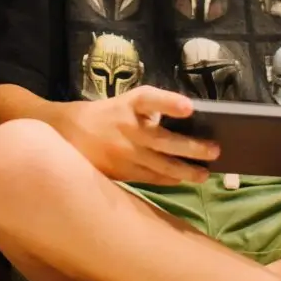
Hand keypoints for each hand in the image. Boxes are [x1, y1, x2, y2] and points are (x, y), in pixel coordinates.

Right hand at [60, 86, 219, 184]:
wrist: (65, 132)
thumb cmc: (104, 115)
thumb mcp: (124, 104)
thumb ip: (149, 113)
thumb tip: (186, 123)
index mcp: (128, 104)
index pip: (150, 99)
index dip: (169, 103)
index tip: (190, 107)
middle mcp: (127, 127)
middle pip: (163, 139)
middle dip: (191, 147)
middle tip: (215, 150)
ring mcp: (123, 152)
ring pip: (160, 165)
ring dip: (185, 171)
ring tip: (204, 175)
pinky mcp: (120, 170)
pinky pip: (149, 177)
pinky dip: (168, 179)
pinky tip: (182, 180)